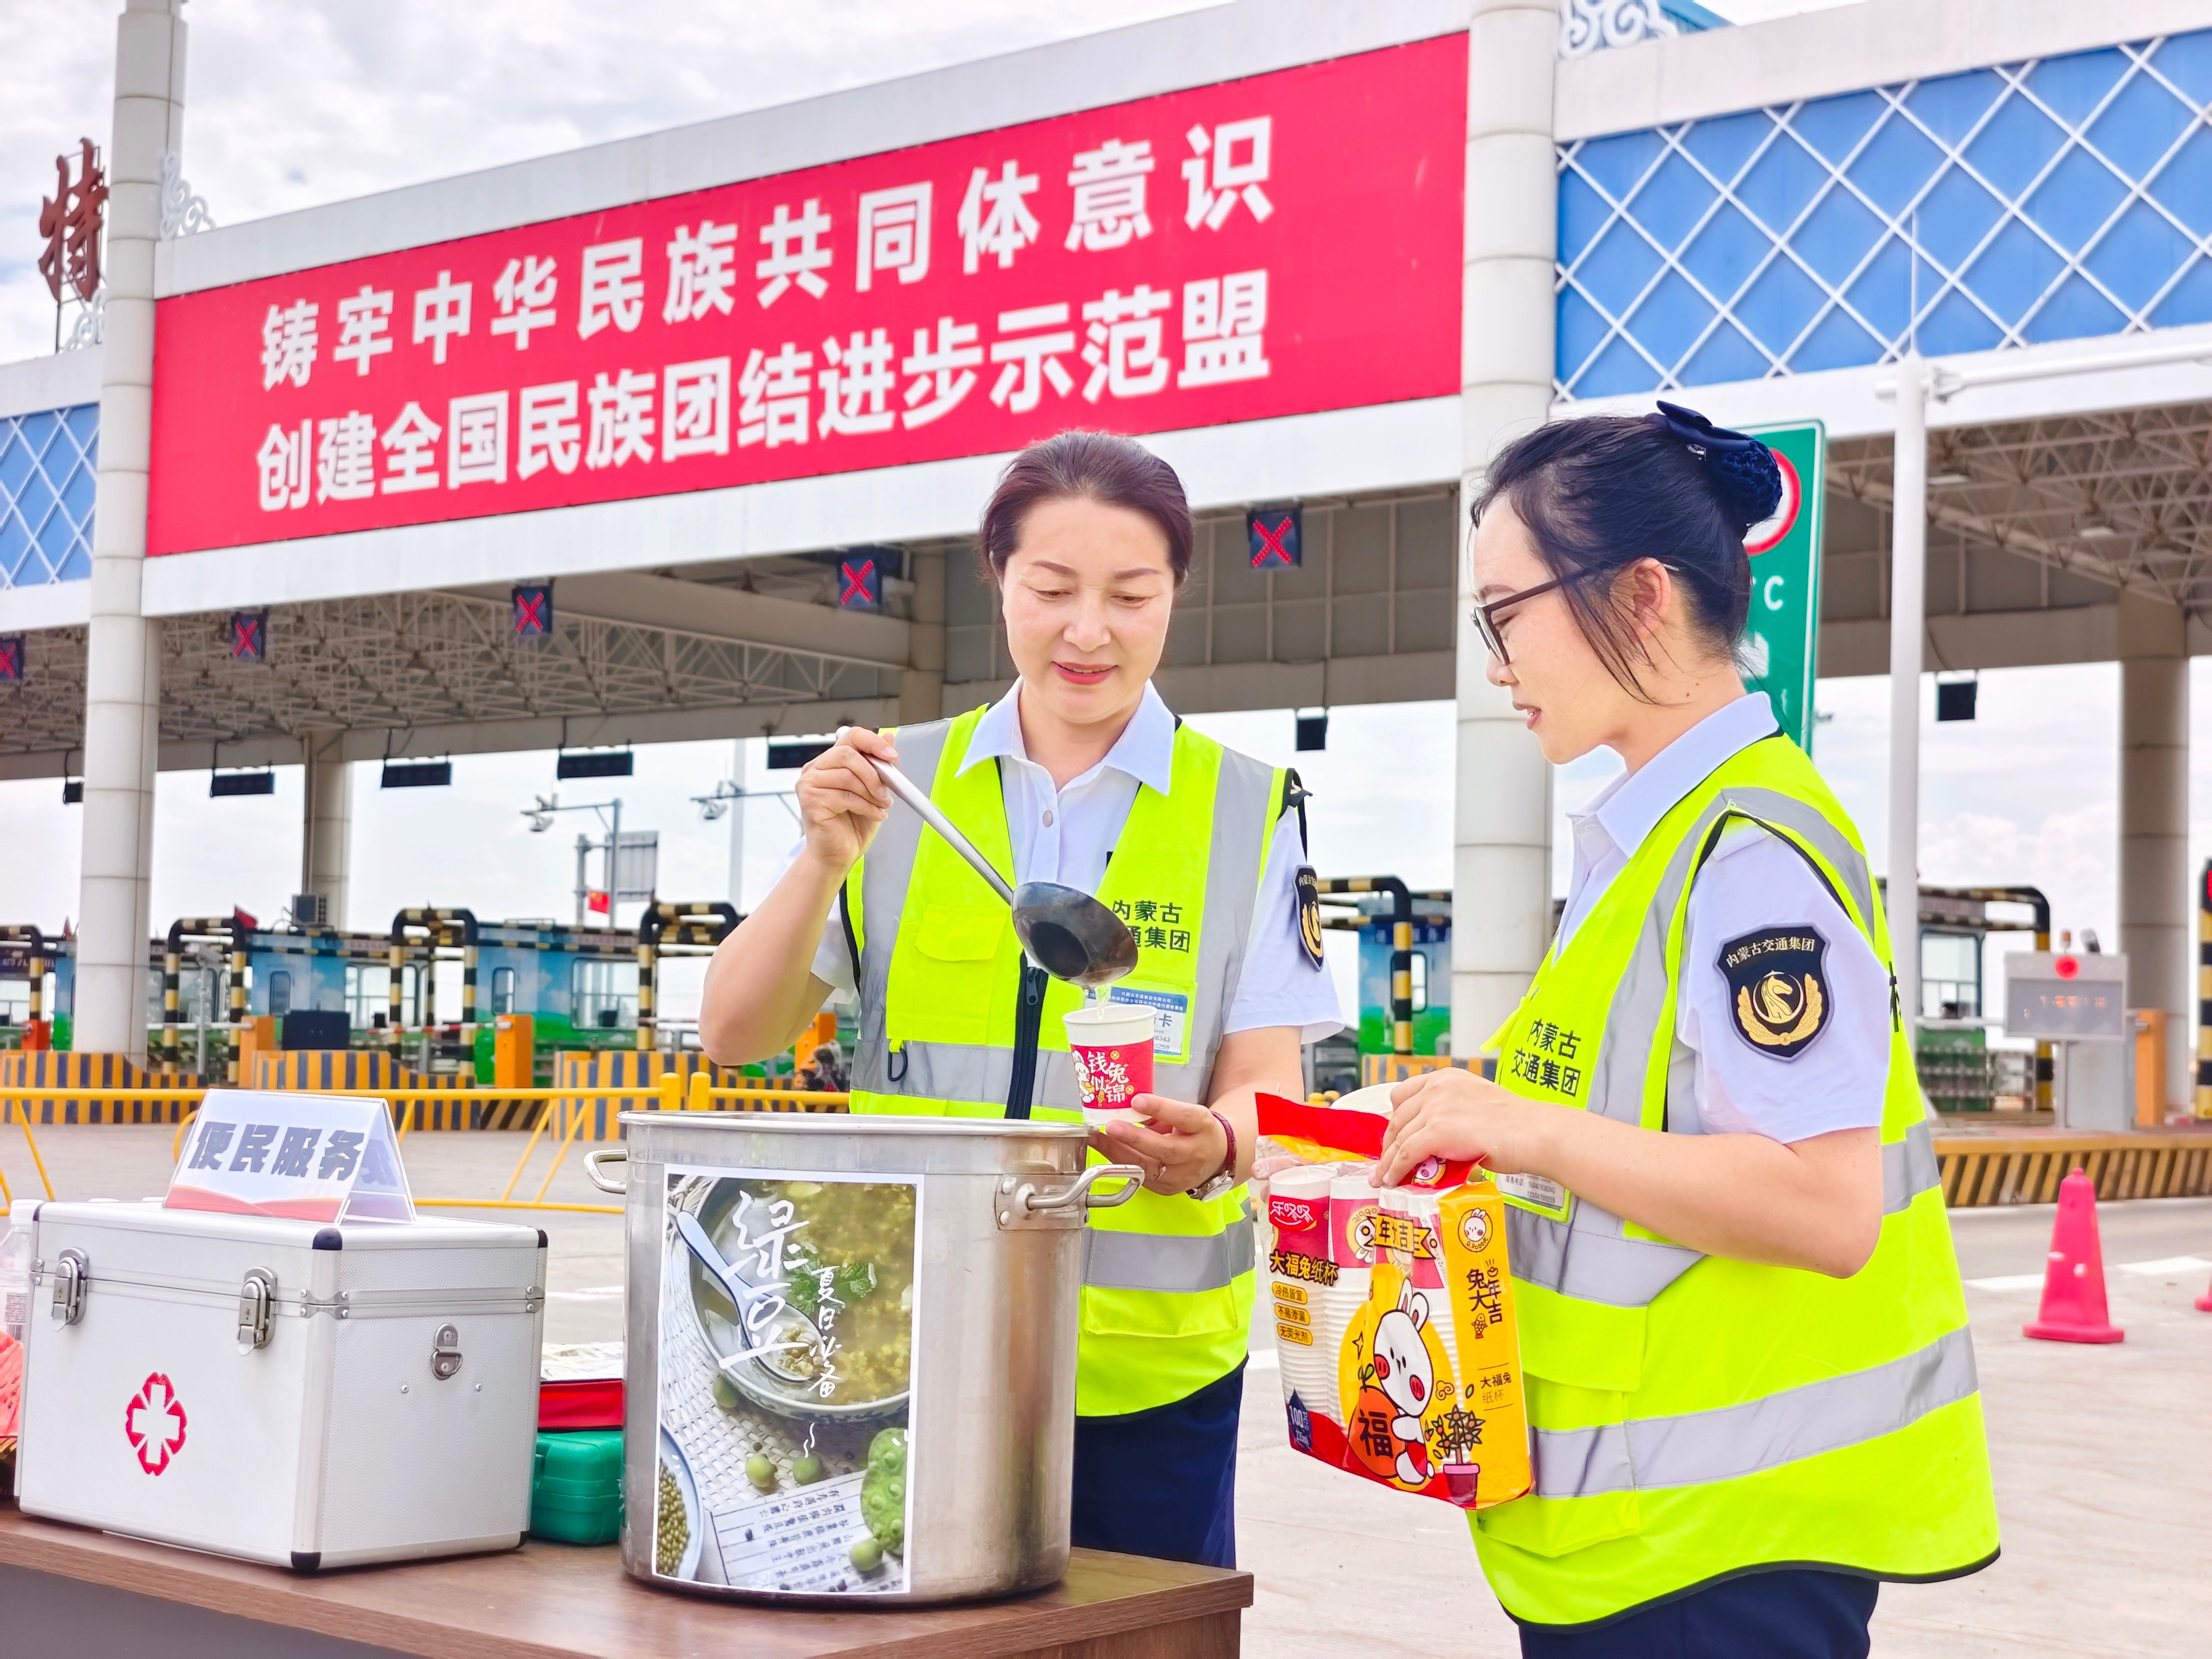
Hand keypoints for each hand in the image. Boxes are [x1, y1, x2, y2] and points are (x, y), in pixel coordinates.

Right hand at [795, 726, 897, 872]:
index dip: (873, 742)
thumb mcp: (873, 791)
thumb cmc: (852, 824)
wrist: (838, 854)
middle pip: (847, 754)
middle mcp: (816, 769)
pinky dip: (866, 807)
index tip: (891, 755)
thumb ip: (879, 766)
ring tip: (881, 805)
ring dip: (871, 792)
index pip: (850, 736)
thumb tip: (890, 739)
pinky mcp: (810, 801)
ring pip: (847, 776)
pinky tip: (875, 815)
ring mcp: (809, 784)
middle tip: (886, 791)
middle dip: (873, 773)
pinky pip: (844, 796)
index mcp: (830, 761)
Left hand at [1093, 1096, 1228, 1196]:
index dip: (1160, 1109)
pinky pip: (1140, 1177)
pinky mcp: (1167, 1189)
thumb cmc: (1196, 1130)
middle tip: (1110, 1126)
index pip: (1184, 1118)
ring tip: (1098, 1139)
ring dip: (1118, 1153)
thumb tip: (1129, 1105)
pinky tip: (1106, 1151)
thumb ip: (1161, 1111)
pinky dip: (1121, 1163)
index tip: (1136, 1100)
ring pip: (1147, 1168)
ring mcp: (1181, 1176)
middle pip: (1165, 1150)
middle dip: (1134, 1138)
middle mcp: (1195, 1154)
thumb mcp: (1187, 1113)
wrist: (1216, 1158)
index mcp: (1203, 1127)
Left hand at [1374, 1068, 1555, 1187]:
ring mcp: (1435, 1109)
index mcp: (1446, 1078)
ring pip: (1398, 1137)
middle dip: (1389, 1143)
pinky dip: (1396, 1169)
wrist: (1533, 1132)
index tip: (1394, 1135)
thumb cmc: (1516, 1124)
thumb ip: (1453, 1111)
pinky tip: (1394, 1180)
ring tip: (1383, 1178)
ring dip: (1388, 1161)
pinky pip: (1406, 1154)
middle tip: (1385, 1162)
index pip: (1404, 1093)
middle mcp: (1436, 1088)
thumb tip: (1436, 1138)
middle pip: (1398, 1117)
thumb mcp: (1477, 1102)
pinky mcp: (1436, 1132)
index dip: (1396, 1118)